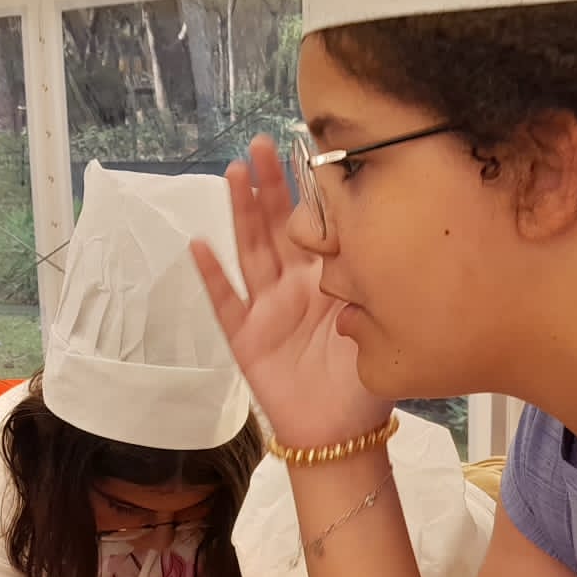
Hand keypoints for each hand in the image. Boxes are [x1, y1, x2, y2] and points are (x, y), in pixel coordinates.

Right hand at [190, 136, 392, 451]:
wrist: (343, 434)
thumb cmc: (364, 381)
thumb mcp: (377, 323)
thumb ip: (367, 283)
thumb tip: (362, 237)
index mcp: (329, 280)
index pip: (316, 224)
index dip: (308, 189)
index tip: (307, 147)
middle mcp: (294, 286)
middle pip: (277, 225)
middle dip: (269, 183)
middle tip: (262, 142)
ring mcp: (267, 309)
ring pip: (251, 250)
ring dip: (241, 212)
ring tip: (234, 172)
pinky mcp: (247, 338)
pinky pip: (227, 302)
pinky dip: (212, 275)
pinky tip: (199, 245)